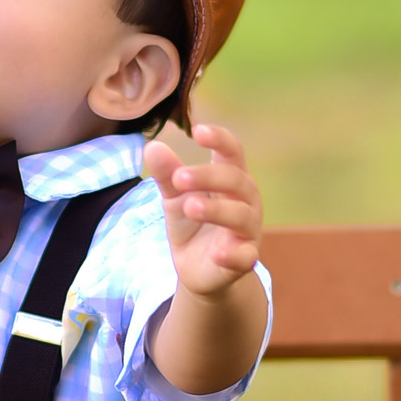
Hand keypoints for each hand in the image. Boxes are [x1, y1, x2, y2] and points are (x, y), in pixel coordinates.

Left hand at [144, 121, 262, 297]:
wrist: (198, 269)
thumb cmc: (192, 224)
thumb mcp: (175, 197)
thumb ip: (167, 175)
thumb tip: (152, 146)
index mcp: (231, 178)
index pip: (232, 152)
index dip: (219, 139)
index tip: (198, 131)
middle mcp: (246, 200)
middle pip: (236, 180)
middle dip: (208, 176)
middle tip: (178, 178)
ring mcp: (248, 230)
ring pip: (241, 215)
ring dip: (216, 210)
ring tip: (189, 207)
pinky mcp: (245, 259)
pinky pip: (245, 255)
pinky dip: (233, 254)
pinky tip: (218, 253)